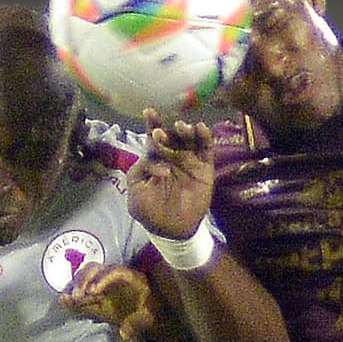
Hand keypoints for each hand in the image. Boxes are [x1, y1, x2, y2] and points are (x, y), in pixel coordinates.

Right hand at [59, 261, 155, 340]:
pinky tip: (62, 301)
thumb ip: (136, 324)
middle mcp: (113, 277)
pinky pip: (81, 293)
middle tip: (77, 297)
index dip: (102, 278)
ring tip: (68, 300)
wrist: (148, 312)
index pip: (114, 271)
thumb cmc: (150, 311)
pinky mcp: (94, 296)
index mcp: (129, 277)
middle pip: (94, 269)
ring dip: (76, 287)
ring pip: (85, 278)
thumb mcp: (148, 318)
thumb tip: (124, 333)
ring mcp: (102, 285)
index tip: (93, 292)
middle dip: (83, 280)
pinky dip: (72, 297)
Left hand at [129, 111, 215, 240]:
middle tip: (161, 132)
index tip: (149, 111)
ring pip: (189, 139)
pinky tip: (201, 129)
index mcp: (155, 159)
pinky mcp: (204, 168)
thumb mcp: (136, 192)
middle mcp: (172, 155)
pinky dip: (205, 138)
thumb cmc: (150, 211)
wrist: (172, 230)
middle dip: (167, 130)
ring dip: (185, 130)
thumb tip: (152, 160)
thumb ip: (138, 172)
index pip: (153, 138)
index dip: (152, 123)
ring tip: (182, 127)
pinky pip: (206, 150)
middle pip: (171, 136)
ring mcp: (189, 161)